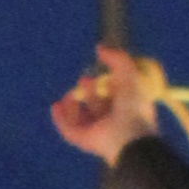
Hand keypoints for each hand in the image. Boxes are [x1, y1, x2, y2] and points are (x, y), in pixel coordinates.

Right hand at [49, 44, 162, 163]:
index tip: (100, 71)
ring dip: (72, 106)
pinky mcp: (85, 140)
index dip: (107, 83)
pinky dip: (60, 119)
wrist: (129, 135)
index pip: (116, 95)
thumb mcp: (128, 74)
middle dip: (89, 92)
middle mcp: (113, 121)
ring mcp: (98, 132)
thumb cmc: (133, 105)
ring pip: (81, 119)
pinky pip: (69, 130)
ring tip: (68, 95)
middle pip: (97, 106)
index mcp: (129, 107)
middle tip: (84, 79)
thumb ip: (116, 58)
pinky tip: (55, 106)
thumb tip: (99, 47)